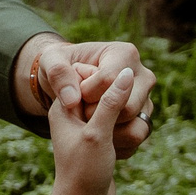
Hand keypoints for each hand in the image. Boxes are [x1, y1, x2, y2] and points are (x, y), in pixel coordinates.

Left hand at [23, 37, 155, 157]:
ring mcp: (145, 99)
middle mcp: (142, 76)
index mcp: (124, 53)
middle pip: (127, 107)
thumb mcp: (50, 64)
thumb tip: (73, 99)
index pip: (111, 81)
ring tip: (87, 120)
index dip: (87, 94)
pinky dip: (113, 141)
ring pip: (134, 127)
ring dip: (104, 131)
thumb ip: (59, 76)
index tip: (75, 92)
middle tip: (80, 109)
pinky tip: (96, 132)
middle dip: (96, 115)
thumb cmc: (59, 70)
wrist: (67, 89)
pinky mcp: (143, 119)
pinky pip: (134, 138)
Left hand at [45, 65, 129, 194]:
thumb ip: (111, 102)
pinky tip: (118, 155)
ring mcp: (94, 125)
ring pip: (123, 109)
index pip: (90, 74)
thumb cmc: (83, 172)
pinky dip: (128, 137)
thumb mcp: (96, 134)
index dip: (104, 88)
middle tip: (106, 136)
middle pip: (111, 91)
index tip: (103, 113)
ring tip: (111, 148)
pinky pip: (127, 125)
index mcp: (66, 104)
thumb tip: (129, 72)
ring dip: (125, 127)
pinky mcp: (108, 137)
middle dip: (118, 112)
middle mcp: (78, 111)